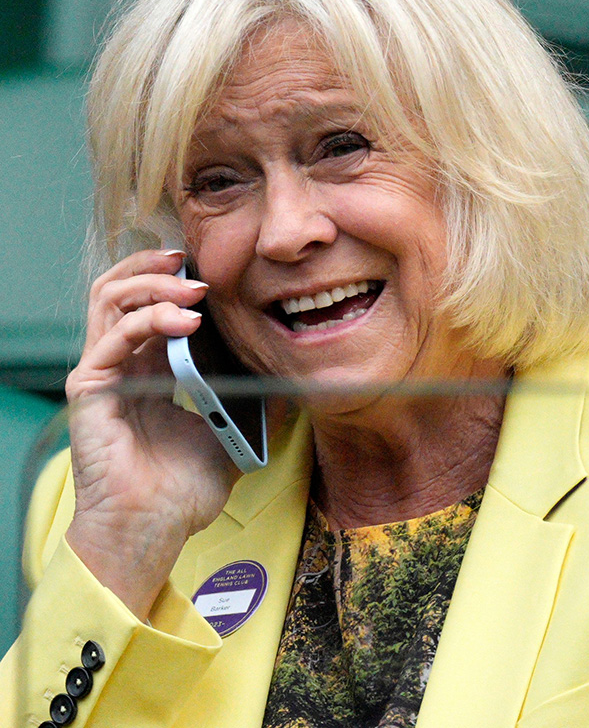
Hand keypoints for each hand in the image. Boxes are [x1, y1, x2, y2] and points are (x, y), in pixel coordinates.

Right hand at [65, 249, 238, 619]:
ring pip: (111, 300)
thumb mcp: (230, 437)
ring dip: (153, 283)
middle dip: (156, 266)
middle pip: (122, 289)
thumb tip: (291, 382)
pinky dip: (149, 319)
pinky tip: (185, 320)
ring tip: (193, 287)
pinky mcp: (91, 390)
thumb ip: (253, 406)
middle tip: (192, 259)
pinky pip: (113, 337)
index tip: (212, 266)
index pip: (150, 302)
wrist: (151, 533)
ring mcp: (102, 374)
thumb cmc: (181, 492)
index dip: (175, 277)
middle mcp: (122, 364)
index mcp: (149, 369)